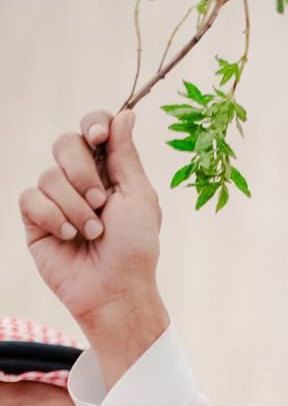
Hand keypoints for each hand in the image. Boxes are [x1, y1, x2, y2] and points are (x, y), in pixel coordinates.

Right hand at [19, 108, 168, 384]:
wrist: (115, 292)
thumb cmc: (135, 251)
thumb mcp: (138, 199)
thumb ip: (126, 156)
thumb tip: (126, 113)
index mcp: (108, 171)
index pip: (93, 128)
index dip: (93, 124)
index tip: (100, 135)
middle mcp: (80, 180)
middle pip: (66, 144)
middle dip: (84, 173)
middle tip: (101, 203)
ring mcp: (55, 198)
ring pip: (49, 174)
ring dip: (75, 206)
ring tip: (92, 233)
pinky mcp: (36, 219)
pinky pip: (31, 198)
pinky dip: (53, 216)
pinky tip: (68, 236)